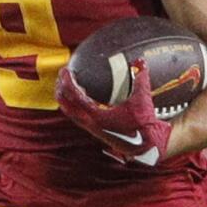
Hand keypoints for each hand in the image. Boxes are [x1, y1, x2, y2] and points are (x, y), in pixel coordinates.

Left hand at [55, 58, 171, 167]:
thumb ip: (141, 77)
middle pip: (65, 104)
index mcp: (97, 117)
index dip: (67, 82)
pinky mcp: (94, 129)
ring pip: (69, 111)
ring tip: (66, 82)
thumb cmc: (143, 124)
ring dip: (65, 96)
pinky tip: (79, 95)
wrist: (146, 145)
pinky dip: (73, 104)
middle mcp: (90, 123)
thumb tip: (141, 61)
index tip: (65, 70)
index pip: (75, 97)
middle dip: (60, 88)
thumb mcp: (142, 98)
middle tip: (63, 73)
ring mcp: (90, 127)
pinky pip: (76, 115)